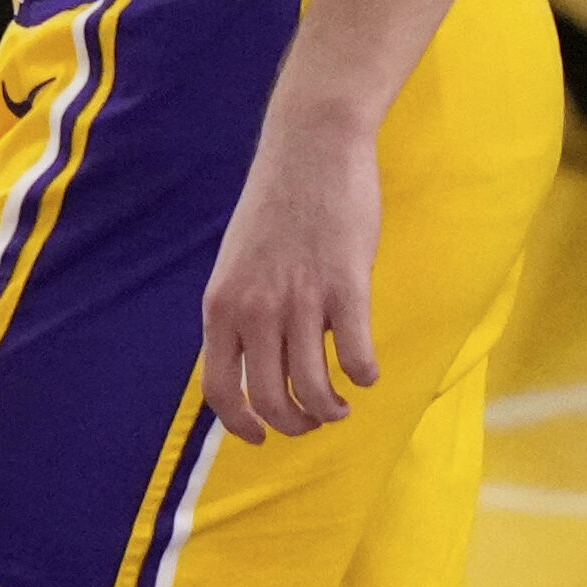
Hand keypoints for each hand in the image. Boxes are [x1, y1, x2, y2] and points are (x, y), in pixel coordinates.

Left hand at [199, 88, 383, 439]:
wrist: (310, 149)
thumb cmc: (277, 205)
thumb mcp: (237, 264)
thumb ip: (241, 311)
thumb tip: (255, 360)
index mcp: (221, 307)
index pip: (219, 389)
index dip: (241, 424)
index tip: (261, 437)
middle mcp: (254, 311)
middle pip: (270, 399)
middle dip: (295, 424)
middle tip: (314, 420)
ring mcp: (300, 300)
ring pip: (314, 388)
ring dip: (331, 409)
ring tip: (341, 406)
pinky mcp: (346, 286)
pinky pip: (355, 355)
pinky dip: (364, 374)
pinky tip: (367, 372)